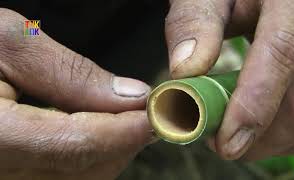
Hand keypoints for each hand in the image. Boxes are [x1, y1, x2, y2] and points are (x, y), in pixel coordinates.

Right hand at [0, 8, 153, 179]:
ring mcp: (6, 178)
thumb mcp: (7, 42)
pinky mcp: (13, 175)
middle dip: (124, 142)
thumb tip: (130, 96)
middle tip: (145, 110)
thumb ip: (70, 74)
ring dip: (110, 151)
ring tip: (120, 118)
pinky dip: (88, 158)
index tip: (160, 110)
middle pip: (86, 173)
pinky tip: (93, 132)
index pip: (76, 147)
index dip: (126, 130)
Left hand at [165, 0, 293, 159]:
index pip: (281, 54)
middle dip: (262, 136)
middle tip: (223, 141)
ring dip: (276, 139)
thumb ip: (194, 23)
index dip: (253, 106)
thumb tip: (185, 70)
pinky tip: (264, 125)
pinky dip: (289, 133)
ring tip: (240, 132)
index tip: (226, 143)